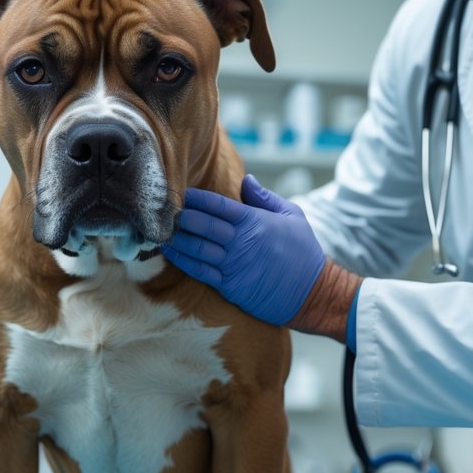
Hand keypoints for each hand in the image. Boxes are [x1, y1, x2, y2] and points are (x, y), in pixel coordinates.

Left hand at [161, 174, 325, 324]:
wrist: (313, 293)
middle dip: (180, 216)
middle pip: (202, 224)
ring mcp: (234, 264)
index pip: (217, 204)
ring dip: (176, 237)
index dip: (196, 198)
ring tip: (159, 229)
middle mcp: (241, 241)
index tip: (181, 193)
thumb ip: (265, 198)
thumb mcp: (292, 216)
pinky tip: (170, 253)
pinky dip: (183, 260)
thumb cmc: (304, 252)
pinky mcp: (230, 285)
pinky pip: (200, 271)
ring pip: (196, 247)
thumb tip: (246, 179)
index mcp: (255, 221)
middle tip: (162, 210)